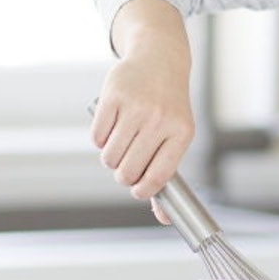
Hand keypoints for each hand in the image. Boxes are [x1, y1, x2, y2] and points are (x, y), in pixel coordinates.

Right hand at [88, 4, 193, 211]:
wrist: (160, 61)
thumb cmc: (168, 108)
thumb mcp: (176, 136)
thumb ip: (165, 174)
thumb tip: (162, 218)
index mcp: (181, 133)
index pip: (157, 177)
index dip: (142, 190)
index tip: (136, 190)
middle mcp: (160, 119)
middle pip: (128, 170)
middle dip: (123, 175)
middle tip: (125, 165)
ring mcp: (136, 107)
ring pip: (110, 156)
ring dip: (110, 158)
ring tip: (119, 145)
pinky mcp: (113, 96)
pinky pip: (96, 137)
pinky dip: (99, 140)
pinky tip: (110, 128)